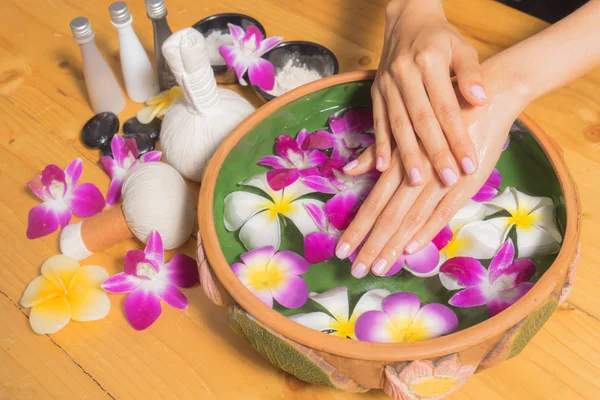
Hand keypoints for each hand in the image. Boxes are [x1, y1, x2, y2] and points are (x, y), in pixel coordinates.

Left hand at [336, 63, 526, 277]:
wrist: (484, 97)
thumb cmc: (438, 116)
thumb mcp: (404, 133)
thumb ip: (377, 155)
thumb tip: (348, 170)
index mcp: (397, 164)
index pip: (372, 204)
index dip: (357, 229)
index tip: (342, 251)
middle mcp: (414, 174)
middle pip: (386, 216)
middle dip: (370, 246)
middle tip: (354, 270)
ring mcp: (440, 180)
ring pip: (410, 218)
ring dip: (393, 245)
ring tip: (378, 268)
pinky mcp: (466, 182)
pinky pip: (443, 211)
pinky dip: (426, 230)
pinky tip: (411, 248)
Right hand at [373, 0, 485, 185]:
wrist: (406, 19)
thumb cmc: (440, 38)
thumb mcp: (462, 47)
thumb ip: (471, 74)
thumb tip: (480, 100)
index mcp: (429, 62)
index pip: (446, 108)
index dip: (458, 137)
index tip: (469, 163)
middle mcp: (404, 74)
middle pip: (421, 120)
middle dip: (435, 153)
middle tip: (448, 179)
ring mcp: (387, 84)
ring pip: (398, 124)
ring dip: (407, 154)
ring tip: (417, 180)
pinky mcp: (375, 92)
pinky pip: (377, 121)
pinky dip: (380, 145)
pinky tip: (383, 167)